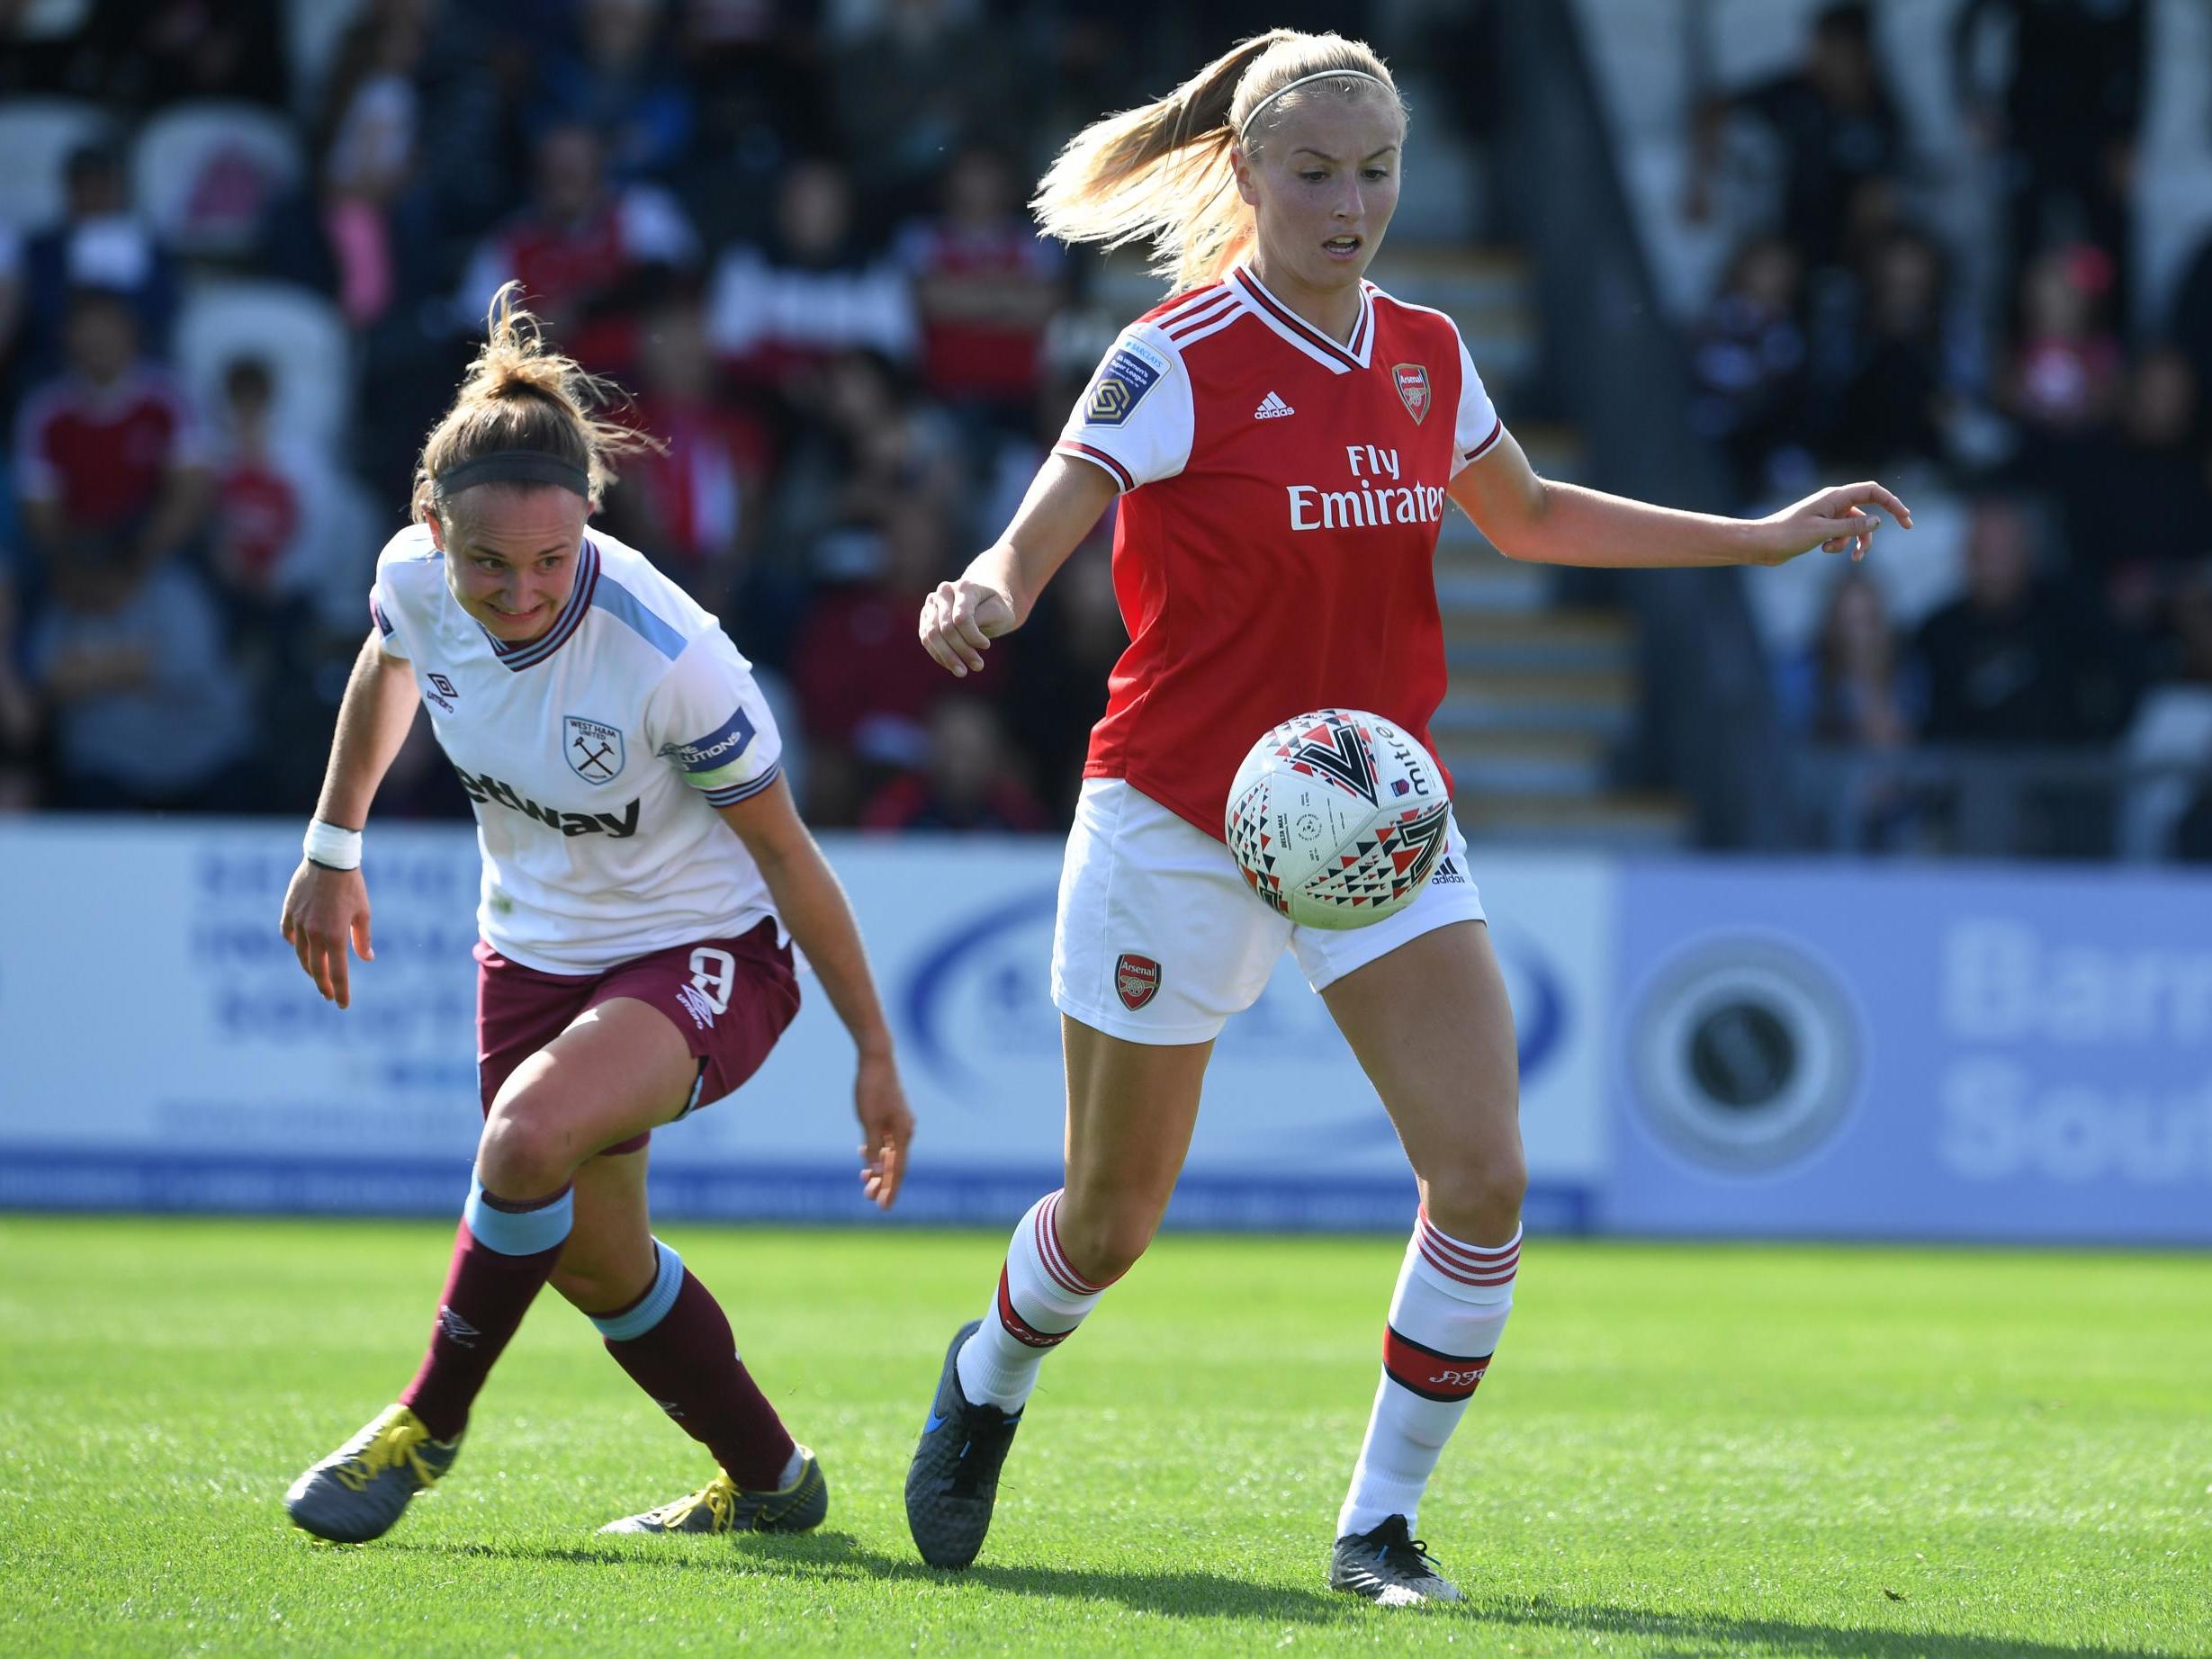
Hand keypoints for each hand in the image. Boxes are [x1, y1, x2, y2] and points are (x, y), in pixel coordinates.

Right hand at [279, 859, 372, 1007]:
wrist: (329, 859)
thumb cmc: (351, 886)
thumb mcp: (363, 913)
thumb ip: (363, 939)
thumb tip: (367, 958)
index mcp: (335, 936)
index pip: (337, 973)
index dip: (341, 991)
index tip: (343, 1005)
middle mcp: (314, 934)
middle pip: (316, 969)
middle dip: (323, 985)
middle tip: (329, 995)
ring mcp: (298, 924)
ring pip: (301, 955)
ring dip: (310, 968)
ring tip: (317, 975)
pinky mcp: (289, 912)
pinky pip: (288, 935)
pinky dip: (295, 944)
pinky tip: (301, 948)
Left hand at [854, 1048, 914, 1209]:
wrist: (877, 1058)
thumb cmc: (872, 1088)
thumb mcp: (869, 1121)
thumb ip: (874, 1147)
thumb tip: (878, 1172)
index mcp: (902, 1133)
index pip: (898, 1169)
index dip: (891, 1189)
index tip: (883, 1208)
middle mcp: (905, 1129)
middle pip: (896, 1163)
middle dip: (884, 1182)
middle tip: (870, 1199)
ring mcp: (900, 1121)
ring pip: (890, 1151)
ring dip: (879, 1168)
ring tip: (865, 1181)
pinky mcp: (892, 1114)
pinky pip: (887, 1139)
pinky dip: (877, 1151)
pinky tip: (865, 1154)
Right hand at [918, 577, 1016, 676]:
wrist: (983, 602)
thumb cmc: (995, 608)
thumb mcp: (999, 611)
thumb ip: (983, 617)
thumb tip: (965, 632)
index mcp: (964, 586)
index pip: (962, 617)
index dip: (972, 636)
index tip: (986, 646)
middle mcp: (944, 592)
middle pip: (945, 628)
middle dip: (961, 651)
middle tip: (978, 666)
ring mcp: (932, 604)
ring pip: (932, 635)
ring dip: (947, 657)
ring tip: (963, 672)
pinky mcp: (925, 617)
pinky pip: (926, 639)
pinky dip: (939, 655)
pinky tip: (953, 665)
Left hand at [1753, 481, 1912, 566]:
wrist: (1763, 544)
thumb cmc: (1788, 535)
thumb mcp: (1823, 532)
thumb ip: (1851, 527)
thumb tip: (1877, 522)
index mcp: (1835, 497)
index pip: (1872, 491)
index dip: (1892, 502)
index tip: (1905, 518)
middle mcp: (1834, 502)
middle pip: (1869, 508)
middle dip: (1882, 523)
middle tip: (1907, 527)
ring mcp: (1828, 515)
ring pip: (1856, 527)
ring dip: (1856, 542)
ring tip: (1852, 557)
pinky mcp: (1822, 528)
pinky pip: (1842, 535)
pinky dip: (1840, 545)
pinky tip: (1825, 550)